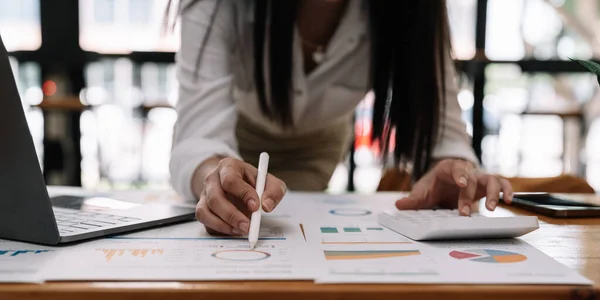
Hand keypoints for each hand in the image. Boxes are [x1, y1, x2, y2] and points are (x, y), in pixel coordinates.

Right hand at [194, 157, 286, 234]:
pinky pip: (204, 222)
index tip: (256, 207)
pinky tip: (233, 230)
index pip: (230, 180)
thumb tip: (267, 206)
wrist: (237, 183)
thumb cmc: (253, 182)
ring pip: (205, 211)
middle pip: (215, 198)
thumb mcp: (268, 181)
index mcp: (228, 167)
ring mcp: (204, 194)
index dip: (243, 194)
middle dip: (231, 215)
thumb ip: (274, 191)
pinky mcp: (202, 209)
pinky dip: (218, 229)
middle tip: (247, 226)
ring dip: (223, 225)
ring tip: (241, 230)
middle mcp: (212, 179)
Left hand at [395, 159, 513, 215]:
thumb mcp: (422, 192)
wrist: (442, 185)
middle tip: (465, 212)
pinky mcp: (487, 187)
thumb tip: (399, 204)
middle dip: (468, 195)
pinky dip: (507, 191)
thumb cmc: (433, 186)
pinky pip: (501, 185)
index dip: (460, 174)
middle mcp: (466, 171)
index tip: (461, 183)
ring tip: (491, 208)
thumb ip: (413, 199)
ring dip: (493, 192)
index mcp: (449, 168)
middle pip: (472, 177)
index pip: (456, 167)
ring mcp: (478, 178)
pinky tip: (508, 201)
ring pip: (492, 179)